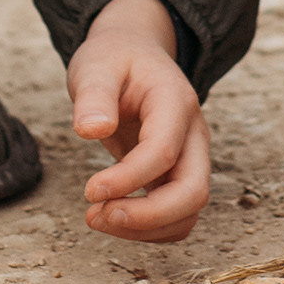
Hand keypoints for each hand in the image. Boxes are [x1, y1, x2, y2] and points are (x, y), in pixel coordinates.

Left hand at [68, 0, 210, 242]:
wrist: (133, 54)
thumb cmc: (114, 59)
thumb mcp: (96, 65)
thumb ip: (94, 95)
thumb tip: (90, 130)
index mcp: (175, 102)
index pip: (163, 152)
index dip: (128, 179)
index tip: (89, 190)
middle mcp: (193, 134)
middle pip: (193, 192)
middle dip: (148, 216)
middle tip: (97, 215)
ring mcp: (191, 158)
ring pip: (187, 213)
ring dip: (145, 228)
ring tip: (96, 217)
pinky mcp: (178, 176)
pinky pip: (176, 216)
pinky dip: (148, 229)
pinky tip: (111, 216)